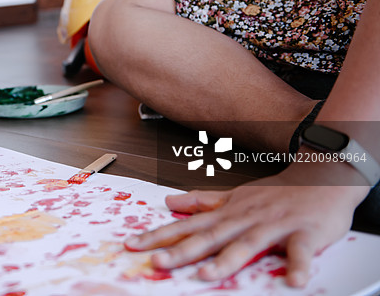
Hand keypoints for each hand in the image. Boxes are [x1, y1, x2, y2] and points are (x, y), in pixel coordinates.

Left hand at [125, 161, 369, 285]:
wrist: (323, 176)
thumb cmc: (277, 193)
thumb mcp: (235, 194)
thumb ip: (203, 200)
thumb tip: (170, 201)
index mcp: (228, 213)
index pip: (188, 226)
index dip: (160, 236)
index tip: (133, 245)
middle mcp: (245, 219)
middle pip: (210, 237)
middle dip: (182, 251)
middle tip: (156, 263)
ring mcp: (274, 226)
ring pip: (247, 244)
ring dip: (227, 260)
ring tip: (205, 275)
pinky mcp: (306, 234)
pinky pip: (302, 253)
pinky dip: (298, 266)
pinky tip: (293, 281)